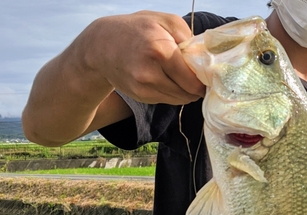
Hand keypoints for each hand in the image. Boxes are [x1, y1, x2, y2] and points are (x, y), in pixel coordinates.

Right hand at [82, 11, 205, 104]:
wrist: (102, 46)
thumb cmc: (137, 30)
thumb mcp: (165, 21)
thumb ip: (188, 39)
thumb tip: (204, 61)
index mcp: (160, 50)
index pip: (193, 80)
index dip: (202, 80)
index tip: (205, 75)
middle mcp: (151, 73)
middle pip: (188, 93)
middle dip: (195, 87)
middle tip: (194, 76)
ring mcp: (144, 88)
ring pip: (179, 99)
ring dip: (184, 91)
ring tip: (179, 76)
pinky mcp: (141, 97)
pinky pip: (167, 100)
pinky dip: (171, 93)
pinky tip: (165, 79)